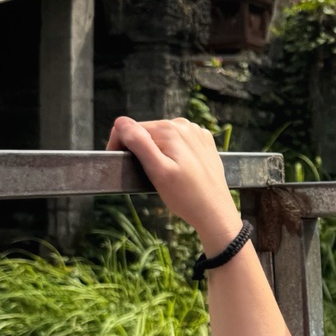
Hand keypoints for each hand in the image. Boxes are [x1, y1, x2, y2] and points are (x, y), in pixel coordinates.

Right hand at [106, 115, 240, 254]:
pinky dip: (173, 154)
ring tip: (165, 175)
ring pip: (162, 137)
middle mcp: (183, 125)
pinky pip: (179, 143)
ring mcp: (196, 133)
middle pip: (147, 132)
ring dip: (157, 153)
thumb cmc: (185, 196)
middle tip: (148, 175)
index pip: (129, 128)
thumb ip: (139, 143)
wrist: (215, 212)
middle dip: (140, 150)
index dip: (121, 146)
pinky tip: (179, 171)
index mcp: (168, 129)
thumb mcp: (157, 171)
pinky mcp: (203, 142)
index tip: (124, 165)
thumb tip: (121, 123)